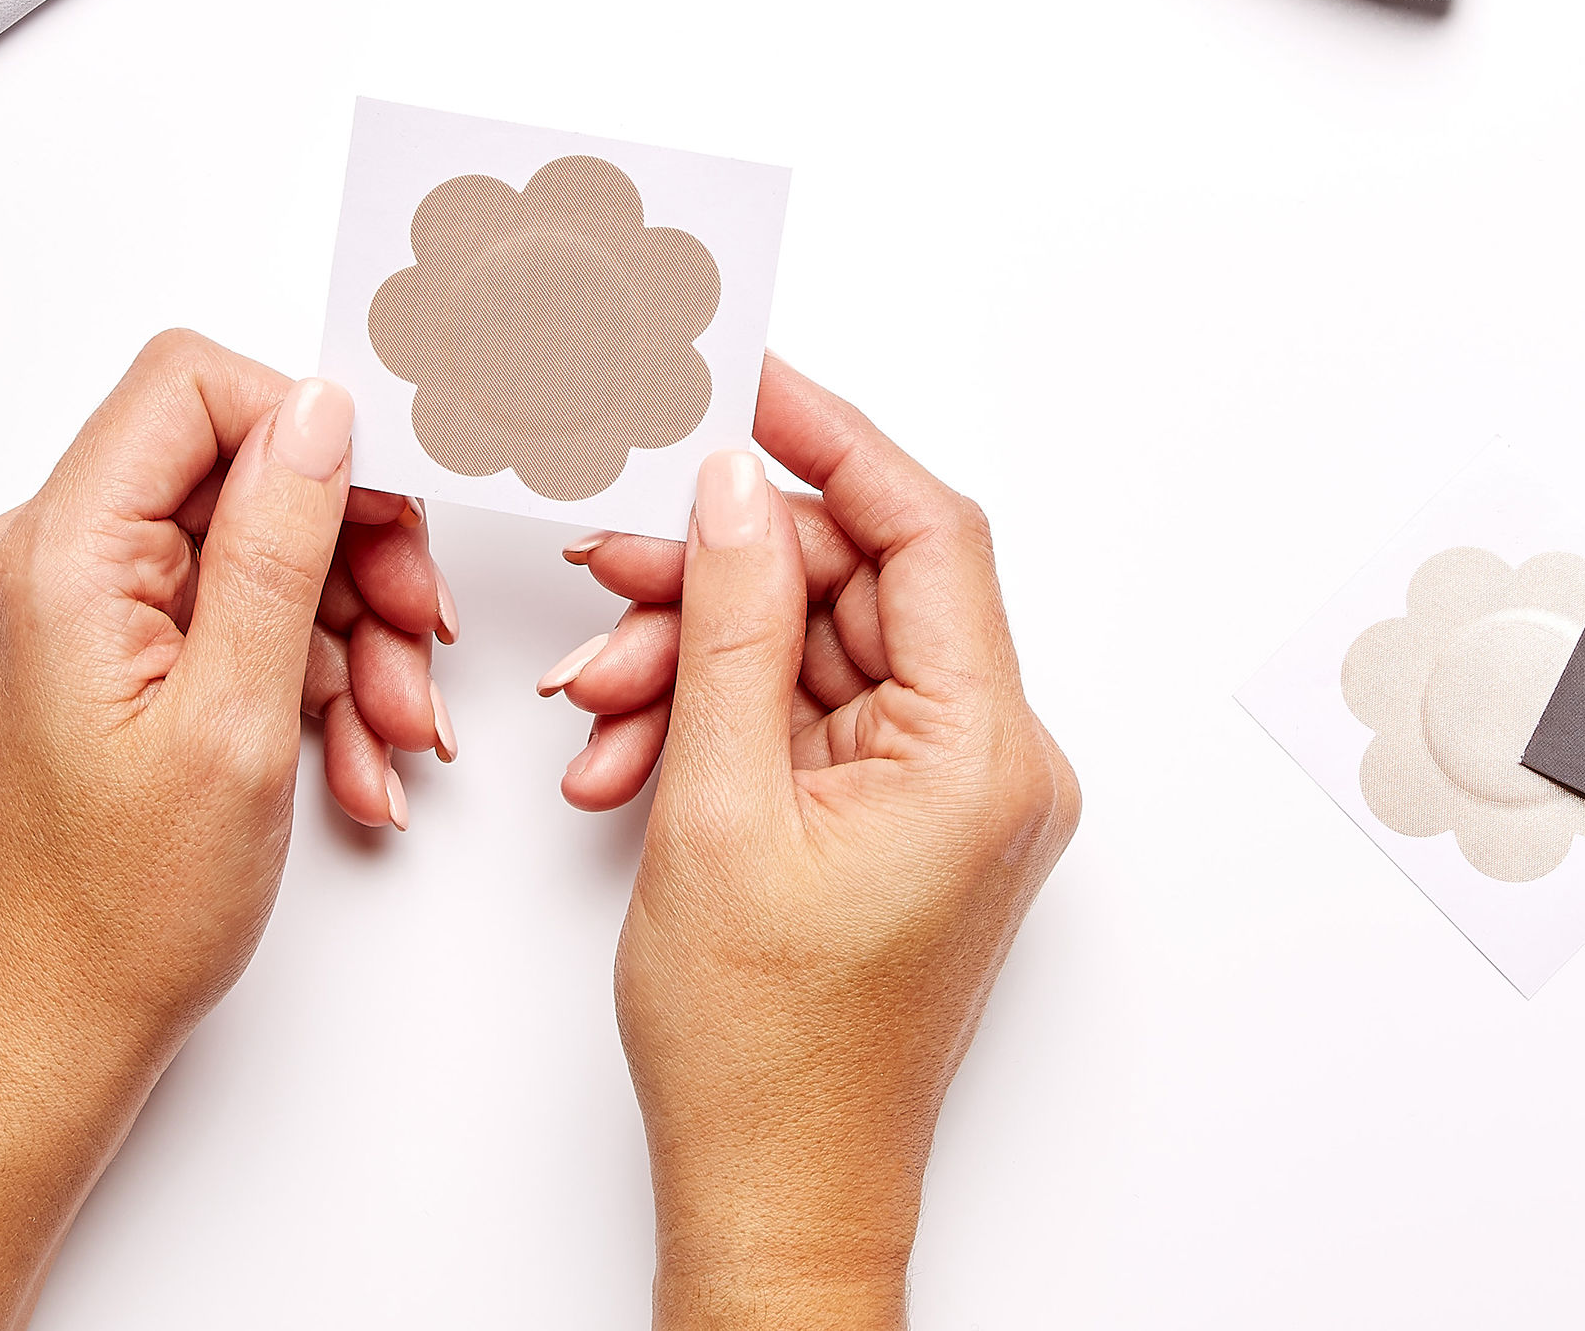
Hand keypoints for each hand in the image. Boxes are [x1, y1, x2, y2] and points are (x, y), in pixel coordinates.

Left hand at [0, 330, 455, 1330]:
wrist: (47, 1033)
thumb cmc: (115, 914)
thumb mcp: (235, 718)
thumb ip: (280, 544)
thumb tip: (321, 412)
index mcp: (61, 554)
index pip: (193, 387)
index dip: (309, 429)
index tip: (392, 507)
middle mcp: (54, 560)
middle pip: (238, 472)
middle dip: (350, 551)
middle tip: (420, 630)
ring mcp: (81, 608)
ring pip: (255, 551)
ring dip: (346, 631)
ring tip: (394, 727)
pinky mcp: (112, 651)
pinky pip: (233, 616)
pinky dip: (306, 674)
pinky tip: (352, 756)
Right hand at [546, 358, 1078, 1328]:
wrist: (771, 1197)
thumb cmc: (764, 1052)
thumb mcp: (719, 804)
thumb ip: (732, 622)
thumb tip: (736, 487)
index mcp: (982, 751)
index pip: (927, 532)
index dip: (835, 442)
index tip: (747, 386)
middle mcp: (989, 759)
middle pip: (856, 588)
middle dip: (721, 576)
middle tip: (610, 567)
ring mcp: (945, 790)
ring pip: (816, 651)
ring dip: (698, 656)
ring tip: (595, 694)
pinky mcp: (898, 815)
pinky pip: (807, 716)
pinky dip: (717, 718)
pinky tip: (627, 751)